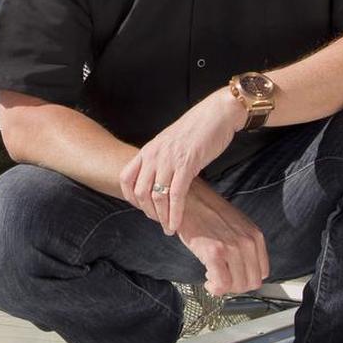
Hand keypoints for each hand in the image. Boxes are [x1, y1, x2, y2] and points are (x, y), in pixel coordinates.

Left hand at [120, 88, 245, 233]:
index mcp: (148, 150)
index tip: (142, 208)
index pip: (125, 178)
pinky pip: (176, 195)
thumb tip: (159, 178)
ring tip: (169, 228)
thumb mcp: (170, 143)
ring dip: (162, 217)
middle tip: (160, 222)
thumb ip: (161, 159)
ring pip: (157, 196)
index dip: (130, 197)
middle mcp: (154, 155)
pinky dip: (175, 213)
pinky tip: (177, 224)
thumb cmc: (197, 129)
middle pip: (140, 192)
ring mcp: (169, 160)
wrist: (216, 114)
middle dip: (148, 212)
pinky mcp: (187, 164)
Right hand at [177, 180, 268, 295]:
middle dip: (235, 286)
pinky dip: (215, 288)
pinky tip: (207, 280)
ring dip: (224, 287)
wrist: (188, 199)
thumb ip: (244, 246)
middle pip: (252, 283)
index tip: (235, 278)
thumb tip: (243, 270)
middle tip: (222, 280)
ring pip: (237, 286)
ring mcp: (232, 247)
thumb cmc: (206, 211)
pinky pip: (222, 284)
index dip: (246, 280)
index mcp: (255, 236)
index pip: (262, 273)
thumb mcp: (236, 226)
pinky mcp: (215, 252)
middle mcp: (247, 242)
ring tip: (213, 277)